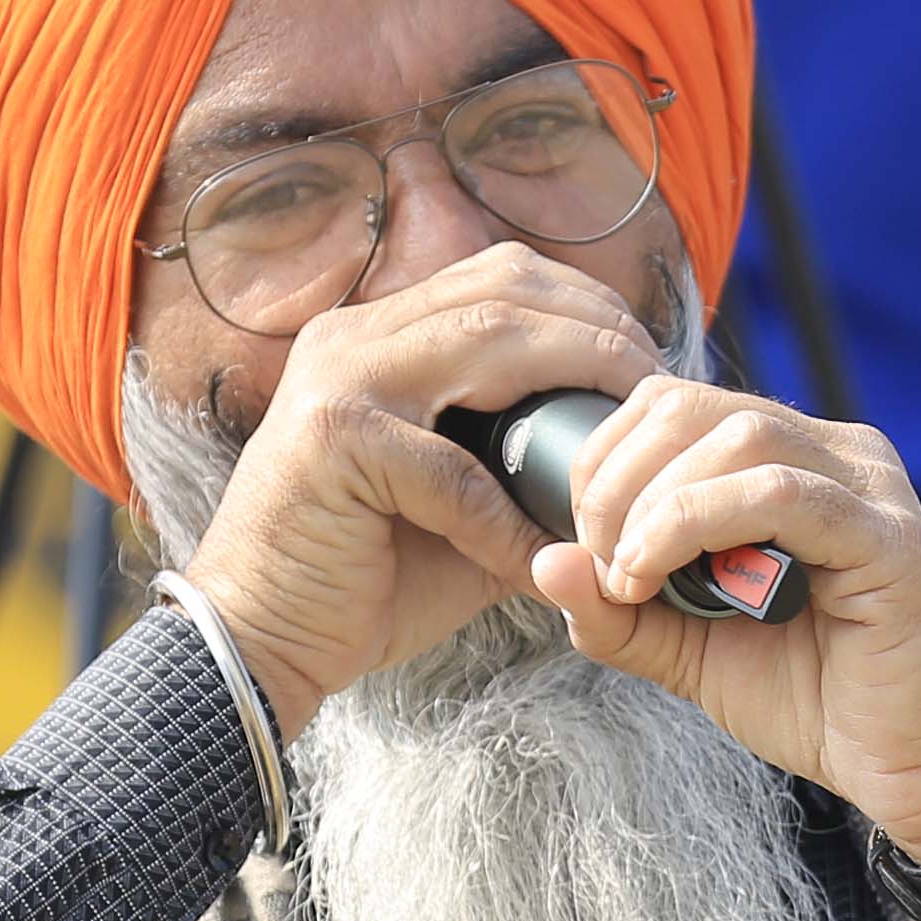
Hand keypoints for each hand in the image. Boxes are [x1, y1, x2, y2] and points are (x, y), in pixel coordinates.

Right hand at [179, 245, 658, 734]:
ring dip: (574, 382)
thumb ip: (526, 467)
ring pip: (489, 339)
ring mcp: (336, 378)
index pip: (500, 278)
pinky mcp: (333, 439)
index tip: (647, 363)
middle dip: (599, 329)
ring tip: (624, 444)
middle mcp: (352, 336)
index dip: (586, 306)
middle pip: (505, 286)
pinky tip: (535, 558)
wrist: (262, 642)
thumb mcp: (464, 510)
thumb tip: (627, 458)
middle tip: (659, 389)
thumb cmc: (363, 581)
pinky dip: (505, 517)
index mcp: (377, 336)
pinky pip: (453, 469)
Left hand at [522, 370, 920, 866]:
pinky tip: (661, 576)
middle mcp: (834, 454)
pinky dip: (697, 525)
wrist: (918, 768)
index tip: (581, 545)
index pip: (673, 406)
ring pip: (737, 435)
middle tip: (599, 562)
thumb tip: (543, 562)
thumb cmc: (819, 700)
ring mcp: (867, 488)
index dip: (605, 461)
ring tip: (630, 576)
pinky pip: (782, 495)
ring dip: (654, 503)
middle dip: (617, 479)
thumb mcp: (692, 653)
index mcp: (791, 460)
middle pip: (693, 406)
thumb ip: (620, 611)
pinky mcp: (886, 539)